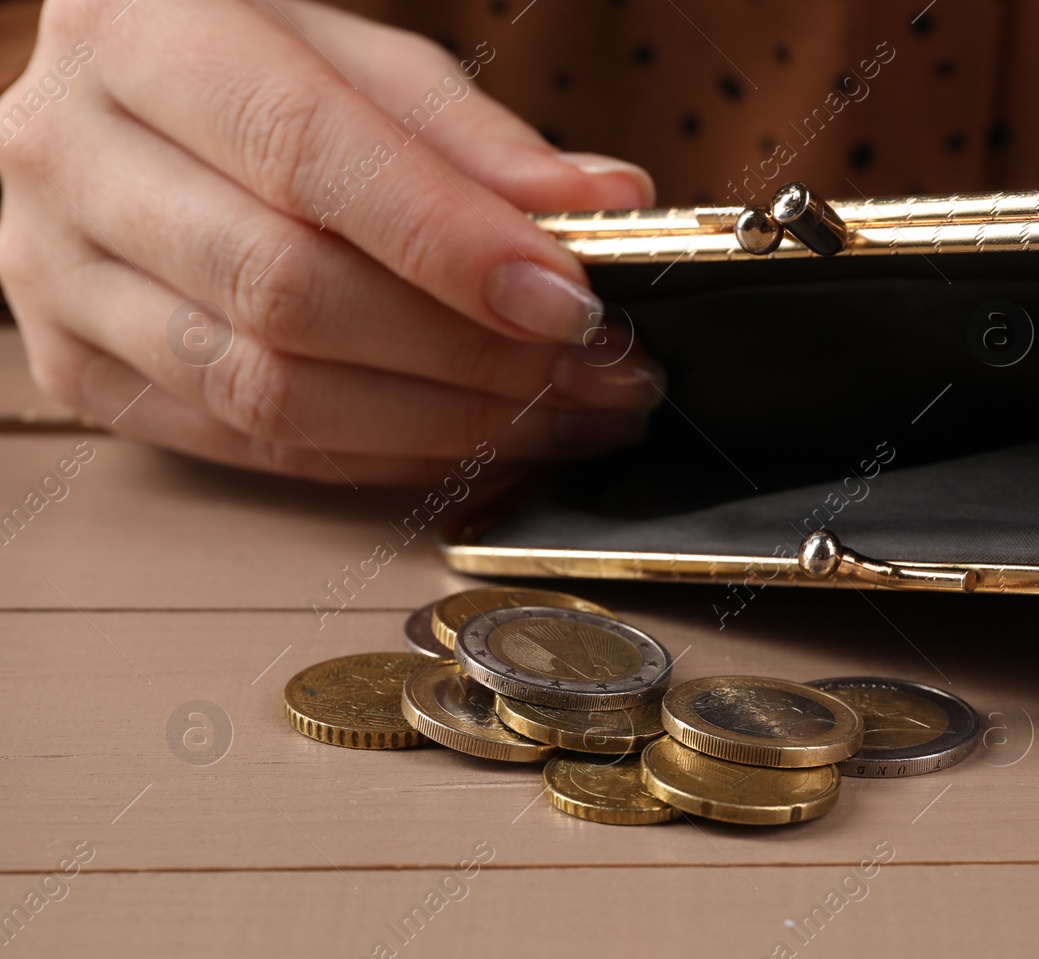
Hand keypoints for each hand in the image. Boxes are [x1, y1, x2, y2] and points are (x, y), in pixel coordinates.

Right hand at [0, 0, 663, 483]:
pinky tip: (477, 439)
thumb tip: (602, 203)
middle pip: (287, 289)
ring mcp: (54, 275)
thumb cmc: (251, 70)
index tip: (566, 296)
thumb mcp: (361, 61)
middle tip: (595, 365)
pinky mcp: (79, 368)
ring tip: (563, 412)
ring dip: (444, 422)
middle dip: (469, 349)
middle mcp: (70, 155)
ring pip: (267, 391)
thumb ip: (473, 138)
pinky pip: (253, 445)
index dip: (449, 242)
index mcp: (136, 31)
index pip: (307, 154)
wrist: (122, 111)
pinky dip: (385, 455)